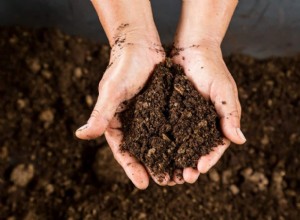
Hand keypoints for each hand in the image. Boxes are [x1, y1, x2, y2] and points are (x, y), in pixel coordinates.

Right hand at [76, 40, 167, 188]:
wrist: (140, 44)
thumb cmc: (123, 66)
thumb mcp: (112, 91)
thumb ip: (100, 114)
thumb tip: (81, 135)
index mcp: (116, 121)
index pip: (122, 150)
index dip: (132, 168)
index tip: (143, 185)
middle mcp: (132, 122)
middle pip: (142, 150)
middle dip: (152, 167)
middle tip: (166, 182)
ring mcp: (147, 115)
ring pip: (157, 141)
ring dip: (167, 157)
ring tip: (179, 172)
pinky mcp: (161, 107)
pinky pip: (169, 126)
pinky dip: (177, 138)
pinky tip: (188, 149)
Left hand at [171, 44, 245, 183]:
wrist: (191, 49)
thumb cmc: (211, 68)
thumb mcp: (223, 90)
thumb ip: (230, 114)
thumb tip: (240, 140)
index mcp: (216, 121)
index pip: (215, 146)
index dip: (208, 159)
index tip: (199, 169)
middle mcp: (199, 123)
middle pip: (196, 150)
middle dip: (190, 165)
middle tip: (182, 178)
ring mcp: (183, 118)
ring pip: (179, 144)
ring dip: (174, 159)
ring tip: (168, 172)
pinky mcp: (168, 111)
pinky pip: (165, 129)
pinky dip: (162, 142)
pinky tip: (154, 153)